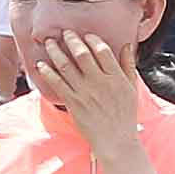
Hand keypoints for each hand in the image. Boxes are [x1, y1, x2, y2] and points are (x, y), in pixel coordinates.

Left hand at [25, 32, 143, 154]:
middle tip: (64, 32)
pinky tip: (41, 64)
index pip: (102, 51)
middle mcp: (99, 82)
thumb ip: (128, 65)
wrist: (115, 141)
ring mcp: (85, 92)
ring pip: (66, 66)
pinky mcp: (73, 103)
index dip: (92, 40)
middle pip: (82, 55)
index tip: (86, 34)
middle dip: (71, 40)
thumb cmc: (125, 115)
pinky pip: (57, 84)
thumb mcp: (132, 88)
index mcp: (116, 77)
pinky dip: (48, 72)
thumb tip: (126, 45)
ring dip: (56, 52)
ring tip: (49, 42)